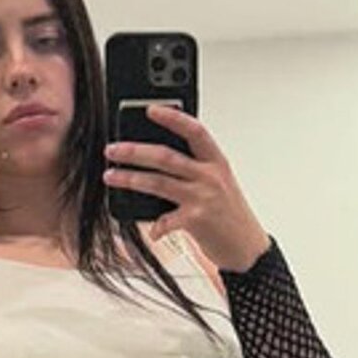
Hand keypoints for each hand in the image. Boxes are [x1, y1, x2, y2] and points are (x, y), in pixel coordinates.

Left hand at [103, 104, 271, 271]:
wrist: (247, 247)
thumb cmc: (229, 214)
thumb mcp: (218, 184)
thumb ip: (194, 169)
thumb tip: (156, 160)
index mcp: (216, 161)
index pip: (194, 131)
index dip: (173, 118)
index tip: (151, 109)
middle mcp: (210, 176)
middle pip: (166, 157)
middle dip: (134, 151)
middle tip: (112, 149)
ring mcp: (203, 197)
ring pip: (158, 182)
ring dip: (130, 179)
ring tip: (111, 176)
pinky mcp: (196, 220)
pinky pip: (165, 220)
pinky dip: (155, 225)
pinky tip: (151, 230)